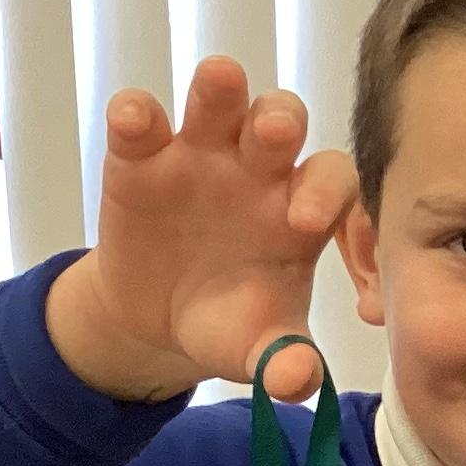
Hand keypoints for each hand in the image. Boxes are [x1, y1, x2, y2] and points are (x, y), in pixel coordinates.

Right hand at [46, 57, 356, 401]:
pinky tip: (135, 119)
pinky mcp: (140, 158)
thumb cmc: (226, 320)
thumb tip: (299, 385)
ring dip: (220, 90)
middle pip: (280, 120)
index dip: (325, 193)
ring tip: (219, 80)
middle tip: (274, 135)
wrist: (155, 322)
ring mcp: (199, 154)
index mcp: (302, 208)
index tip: (307, 224)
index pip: (331, 180)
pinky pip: (141, 123)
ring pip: (219, 102)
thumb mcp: (255, 348)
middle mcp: (258, 169)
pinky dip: (136, 115)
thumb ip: (283, 363)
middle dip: (279, 120)